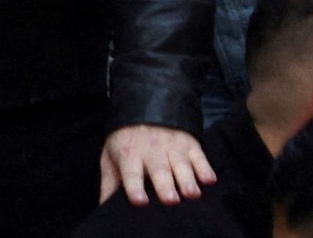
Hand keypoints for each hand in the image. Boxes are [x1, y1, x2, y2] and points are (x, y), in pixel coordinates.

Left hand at [99, 125, 214, 206]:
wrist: (147, 103)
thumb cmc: (127, 139)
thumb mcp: (111, 155)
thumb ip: (109, 182)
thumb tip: (103, 208)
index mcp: (130, 155)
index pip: (131, 173)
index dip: (135, 186)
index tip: (139, 201)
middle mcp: (152, 150)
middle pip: (159, 170)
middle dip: (165, 185)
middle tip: (170, 200)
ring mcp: (172, 146)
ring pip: (181, 164)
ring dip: (187, 178)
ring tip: (191, 194)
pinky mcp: (189, 143)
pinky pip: (199, 155)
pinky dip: (205, 167)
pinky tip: (209, 179)